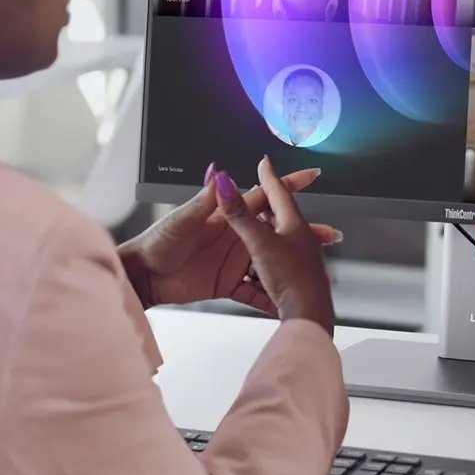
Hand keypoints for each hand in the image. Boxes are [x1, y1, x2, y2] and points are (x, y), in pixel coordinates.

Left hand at [117, 160, 340, 313]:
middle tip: (329, 236)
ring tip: (319, 272)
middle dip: (304, 233)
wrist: (145, 276)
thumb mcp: (182, 220)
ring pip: (272, 262)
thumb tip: (218, 172)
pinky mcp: (227, 284)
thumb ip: (204, 200)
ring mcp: (234, 261)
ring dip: (294, 267)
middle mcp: (235, 237)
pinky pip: (254, 293)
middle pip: (276, 233)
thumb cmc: (158, 242)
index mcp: (227, 216)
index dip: (286, 186)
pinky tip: (289, 302)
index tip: (311, 176)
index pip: (262, 198)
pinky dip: (271, 297)